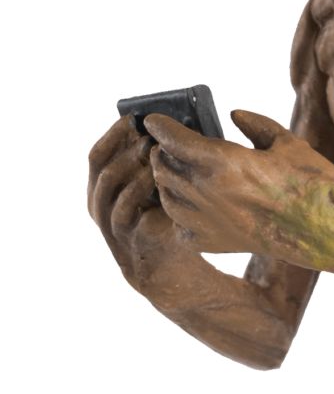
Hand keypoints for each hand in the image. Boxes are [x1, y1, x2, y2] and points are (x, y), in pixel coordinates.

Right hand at [86, 114, 208, 307]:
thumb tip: (163, 130)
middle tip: (143, 134)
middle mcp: (100, 207)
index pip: (97, 154)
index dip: (112, 133)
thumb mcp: (155, 194)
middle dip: (120, 144)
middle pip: (98, 165)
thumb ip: (149, 168)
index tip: (132, 118)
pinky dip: (138, 191)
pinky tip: (154, 178)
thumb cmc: (168, 227)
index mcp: (103, 191)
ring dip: (129, 164)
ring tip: (150, 152)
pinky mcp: (126, 240)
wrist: (176, 275)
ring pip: (108, 186)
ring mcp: (111, 226)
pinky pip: (125, 211)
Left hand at [146, 109, 333, 285]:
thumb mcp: (285, 142)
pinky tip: (196, 207)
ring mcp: (209, 222)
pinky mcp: (214, 244)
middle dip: (163, 154)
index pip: (171, 139)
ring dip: (168, 183)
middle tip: (169, 147)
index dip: (159, 126)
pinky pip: (181, 227)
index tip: (152, 120)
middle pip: (163, 168)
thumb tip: (233, 116)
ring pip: (166, 197)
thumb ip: (255, 125)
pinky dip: (181, 215)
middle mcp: (208, 192)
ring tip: (180, 175)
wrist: (327, 229)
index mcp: (223, 161)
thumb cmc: (310, 183)